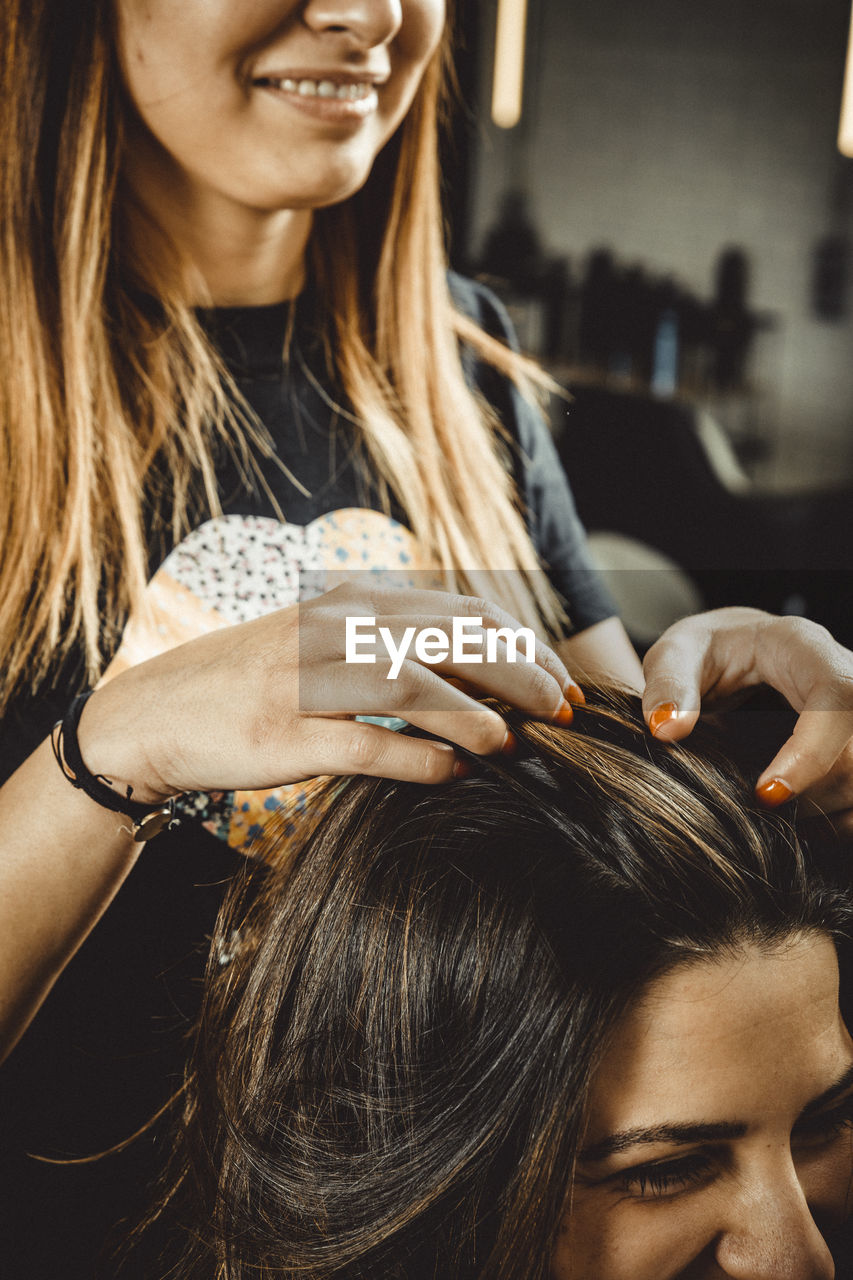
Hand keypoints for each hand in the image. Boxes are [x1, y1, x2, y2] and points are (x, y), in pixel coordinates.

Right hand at [78, 584, 580, 799]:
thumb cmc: (256, 681)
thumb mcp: (327, 640)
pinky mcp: (287, 734)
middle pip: (452, 639)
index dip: (524, 644)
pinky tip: (455, 775)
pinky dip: (420, 762)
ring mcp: (309, 679)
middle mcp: (336, 628)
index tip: (561, 680)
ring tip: (518, 744)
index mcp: (354, 602)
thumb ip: (395, 645)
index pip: (463, 610)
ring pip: (414, 684)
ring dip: (478, 715)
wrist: (158, 713)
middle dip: (521, 674)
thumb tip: (481, 674)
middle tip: (562, 713)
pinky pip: (367, 746)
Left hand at [642, 607, 852, 823]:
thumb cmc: (706, 651)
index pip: (837, 694)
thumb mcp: (675, 654)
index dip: (811, 751)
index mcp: (801, 646)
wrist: (733, 651)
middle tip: (754, 805)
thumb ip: (668, 685)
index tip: (765, 795)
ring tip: (766, 809)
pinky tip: (796, 819)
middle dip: (811, 791)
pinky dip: (836, 821)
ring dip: (821, 809)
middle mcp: (844, 674)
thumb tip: (667, 730)